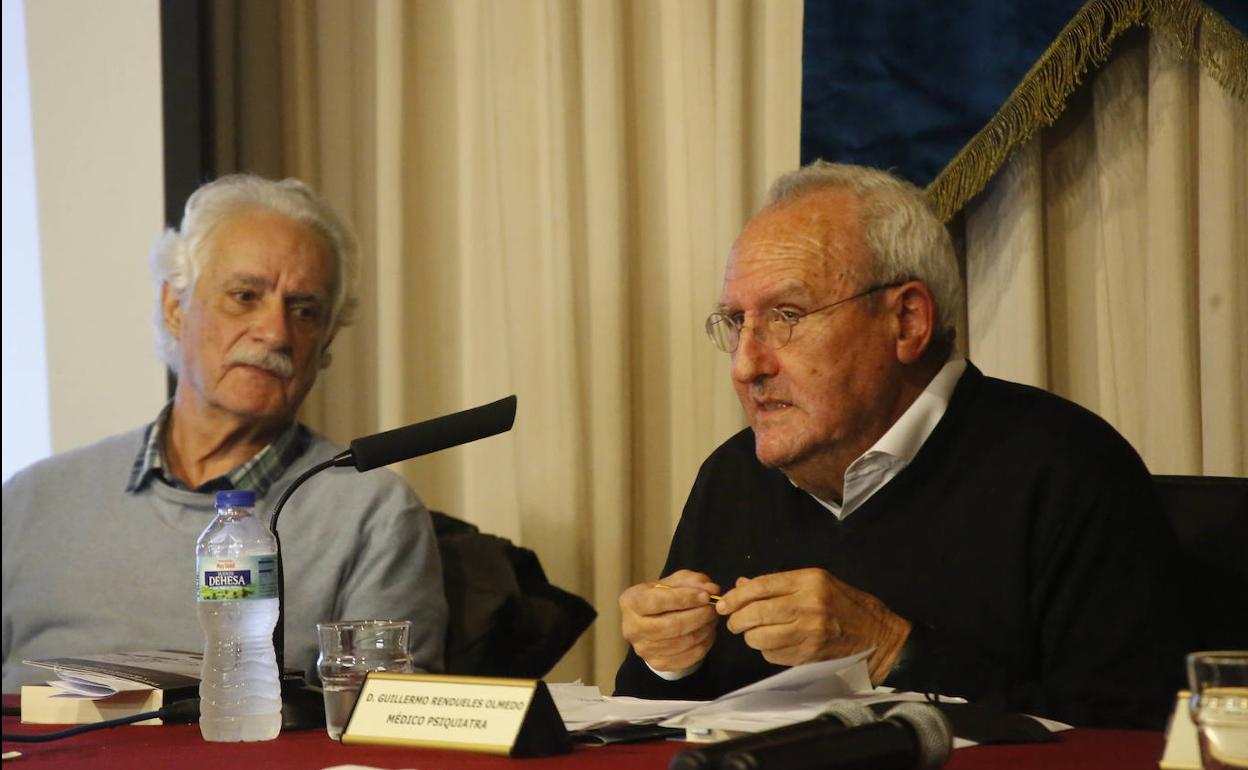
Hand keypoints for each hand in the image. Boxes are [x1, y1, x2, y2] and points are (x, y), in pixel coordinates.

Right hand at [620, 570, 721, 672]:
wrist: (650, 622)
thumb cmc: (662, 597)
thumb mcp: (674, 582)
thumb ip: (693, 581)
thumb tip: (712, 590)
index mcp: (631, 601)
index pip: (658, 601)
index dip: (685, 599)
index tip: (706, 596)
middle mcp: (632, 628)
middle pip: (672, 625)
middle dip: (698, 616)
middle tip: (713, 609)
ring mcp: (644, 649)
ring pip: (682, 642)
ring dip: (704, 630)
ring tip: (711, 620)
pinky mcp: (657, 663)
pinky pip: (688, 657)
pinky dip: (703, 644)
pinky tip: (707, 633)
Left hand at [716, 568, 909, 682]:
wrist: (877, 635)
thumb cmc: (846, 604)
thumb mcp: (816, 582)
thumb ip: (778, 584)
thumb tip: (742, 586)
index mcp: (808, 581)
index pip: (760, 587)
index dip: (736, 597)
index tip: (724, 604)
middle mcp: (807, 606)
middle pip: (755, 614)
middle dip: (737, 620)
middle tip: (734, 622)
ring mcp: (809, 633)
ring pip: (760, 638)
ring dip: (750, 638)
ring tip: (754, 633)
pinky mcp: (809, 655)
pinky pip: (773, 655)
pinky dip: (767, 651)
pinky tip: (775, 644)